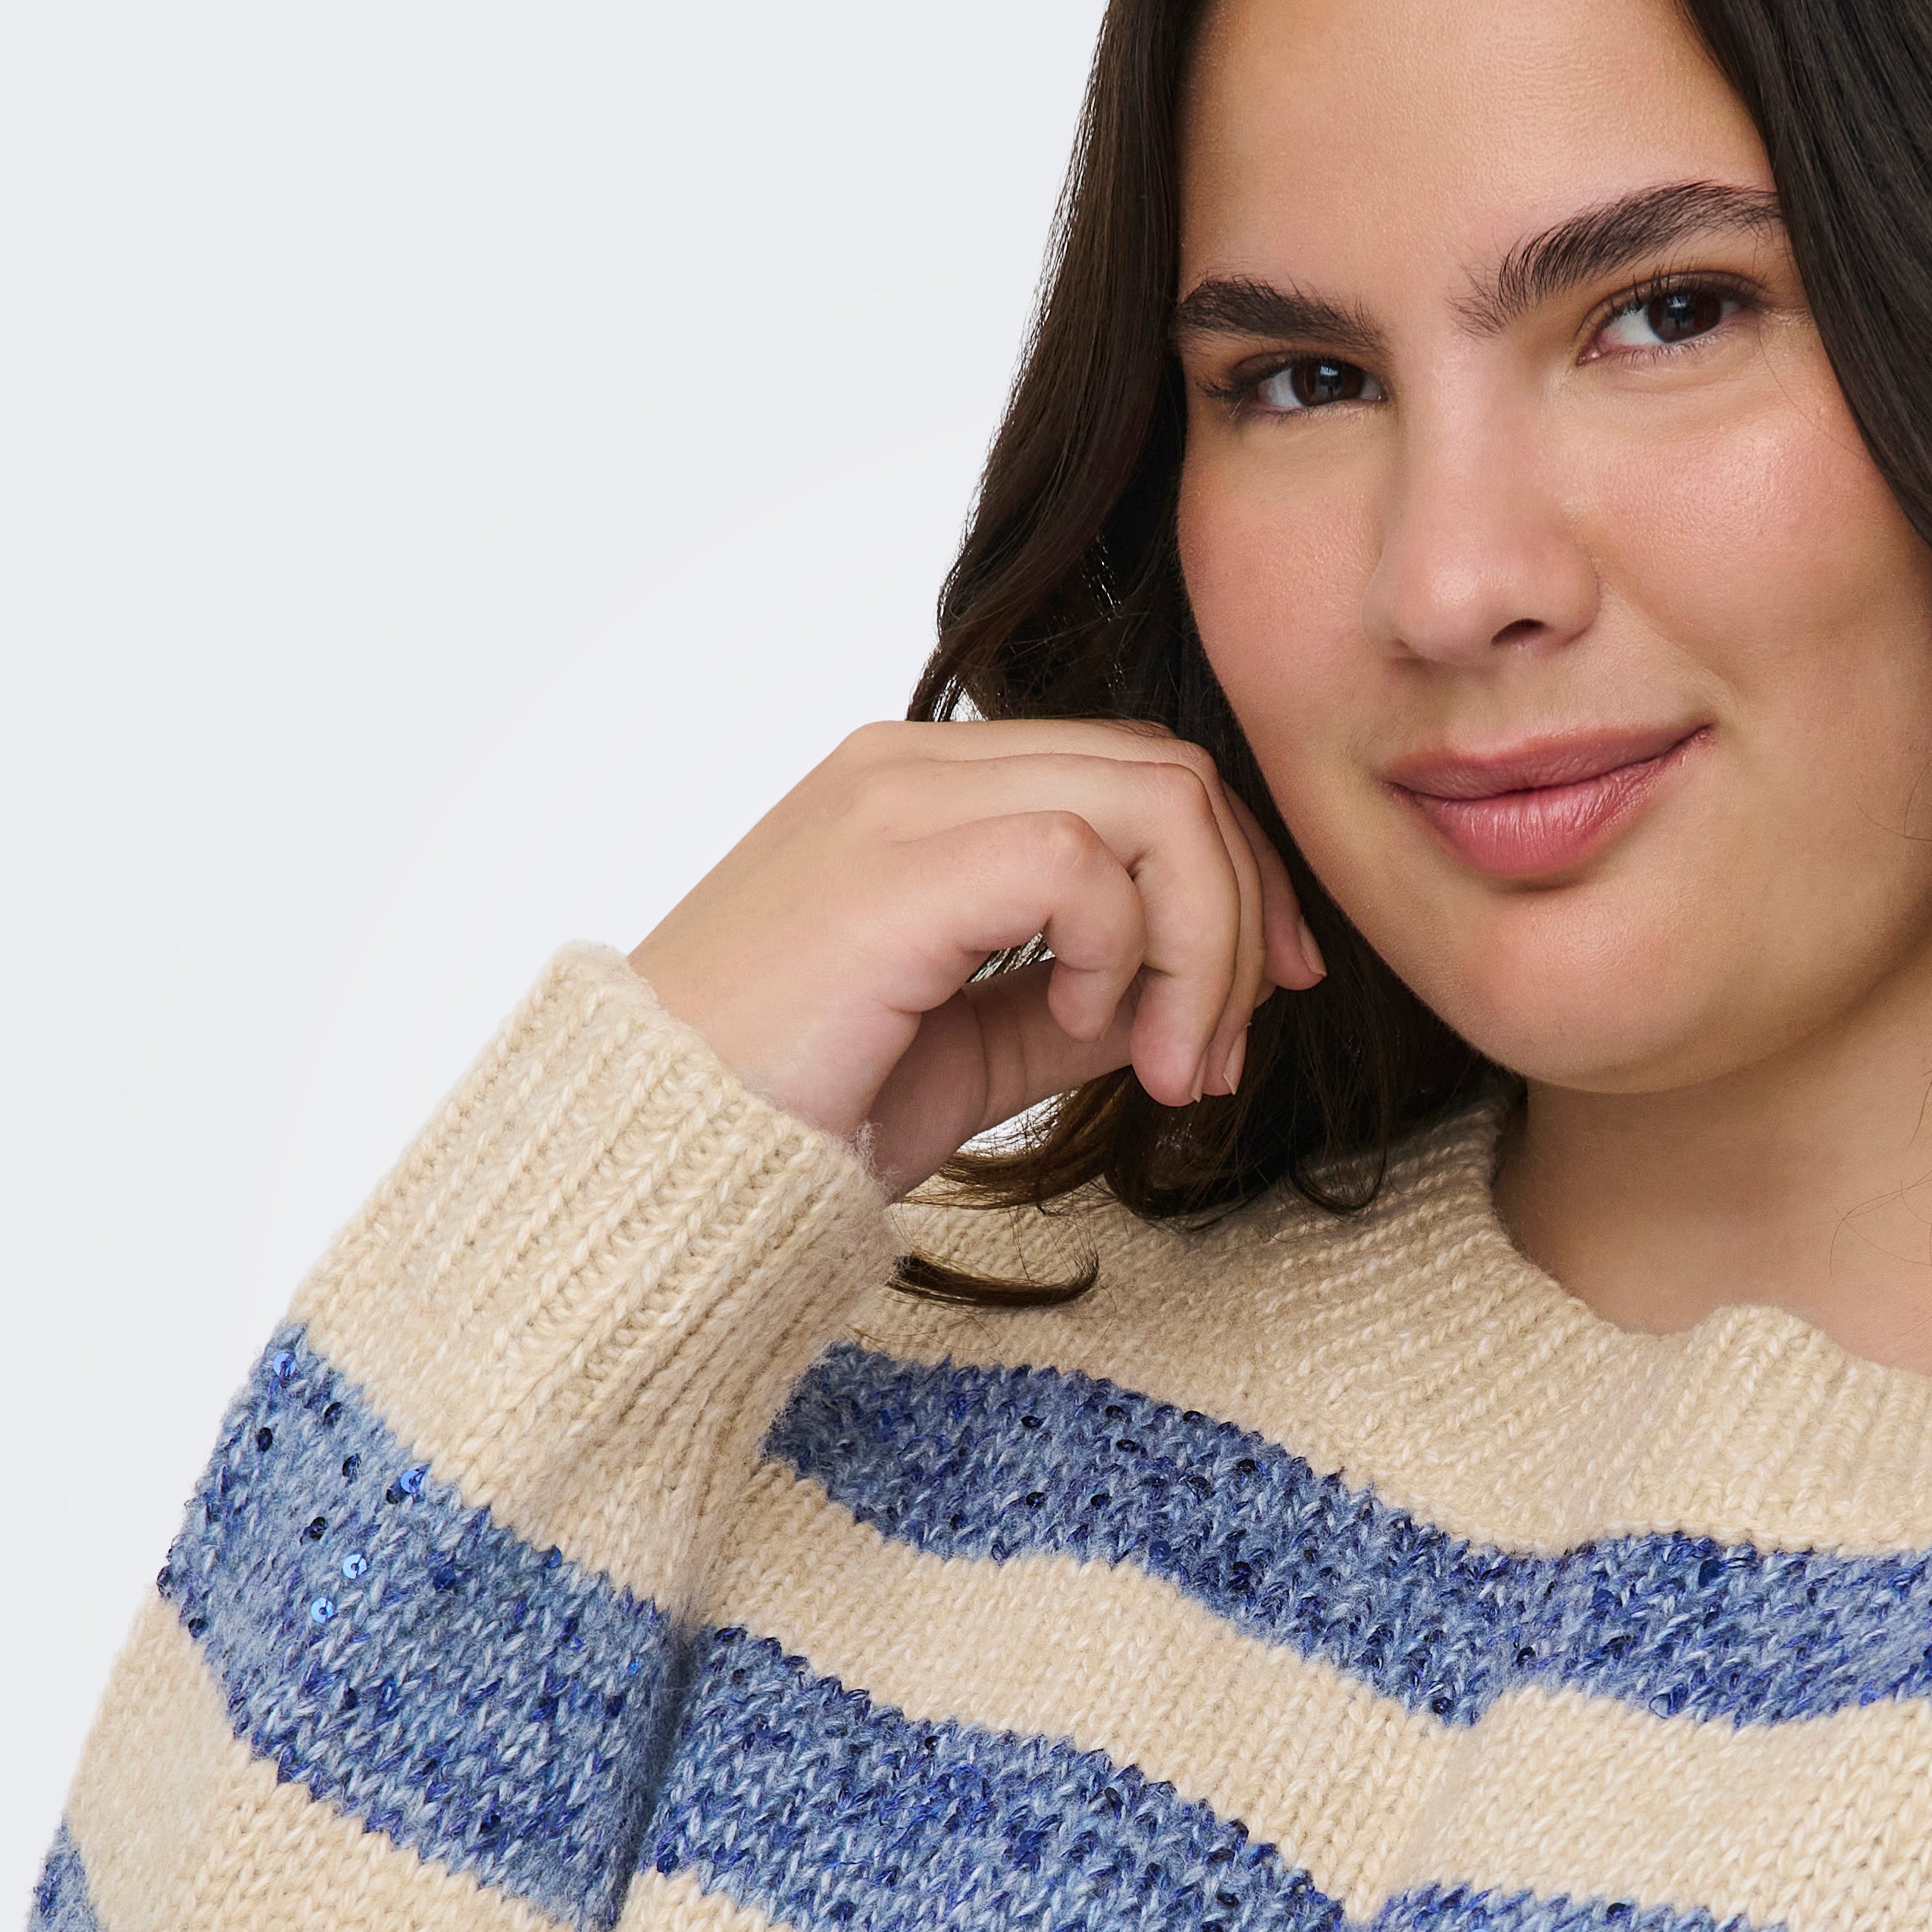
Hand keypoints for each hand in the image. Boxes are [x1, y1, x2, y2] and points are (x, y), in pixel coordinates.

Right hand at [629, 717, 1326, 1202]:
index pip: (1137, 773)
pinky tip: (1084, 1028)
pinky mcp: (897, 864)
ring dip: (1203, 945)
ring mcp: (900, 800)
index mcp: (921, 792)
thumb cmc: (793, 1117)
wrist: (664, 1165)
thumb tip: (1184, 1002)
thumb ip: (1071, 1005)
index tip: (1267, 998)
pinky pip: (1085, 860)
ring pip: (1156, 799)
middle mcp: (912, 766)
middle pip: (1170, 772)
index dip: (1235, 879)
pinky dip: (1124, 953)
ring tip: (1167, 1066)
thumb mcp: (969, 1052)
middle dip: (1243, 916)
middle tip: (1216, 1056)